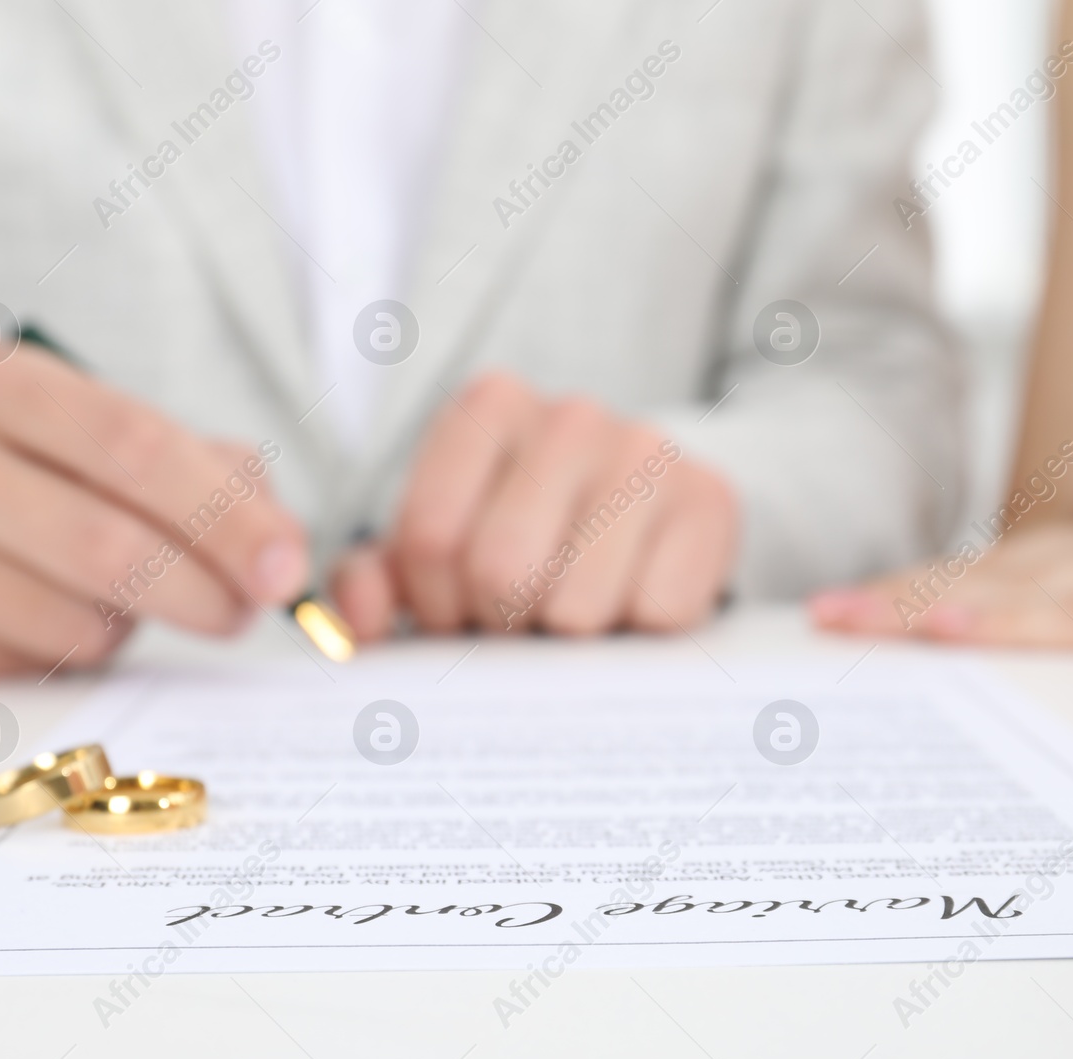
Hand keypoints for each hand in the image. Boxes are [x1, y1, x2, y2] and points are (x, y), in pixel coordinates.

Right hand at [0, 343, 310, 678]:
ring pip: (78, 619)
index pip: (136, 446)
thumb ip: (191, 463)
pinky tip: (41, 617)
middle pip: (112, 544)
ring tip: (113, 594)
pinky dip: (68, 653)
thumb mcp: (75, 429)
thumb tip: (277, 537)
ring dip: (130, 624)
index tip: (286, 565)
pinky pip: (28, 664)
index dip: (227, 515)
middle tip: (247, 611)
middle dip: (206, 591)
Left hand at [332, 372, 737, 637]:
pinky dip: (639, 632)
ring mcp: (647, 451)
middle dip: (503, 622)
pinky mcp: (711, 501)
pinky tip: (635, 601)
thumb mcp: (442, 550)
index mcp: (488, 408)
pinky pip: (656, 612)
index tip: (458, 610)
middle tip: (522, 618)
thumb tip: (361, 618)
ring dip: (570, 636)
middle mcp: (569, 415)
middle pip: (501, 570)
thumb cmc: (528, 538)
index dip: (437, 603)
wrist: (649, 518)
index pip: (428, 537)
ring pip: (579, 605)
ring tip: (576, 610)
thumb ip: (375, 581)